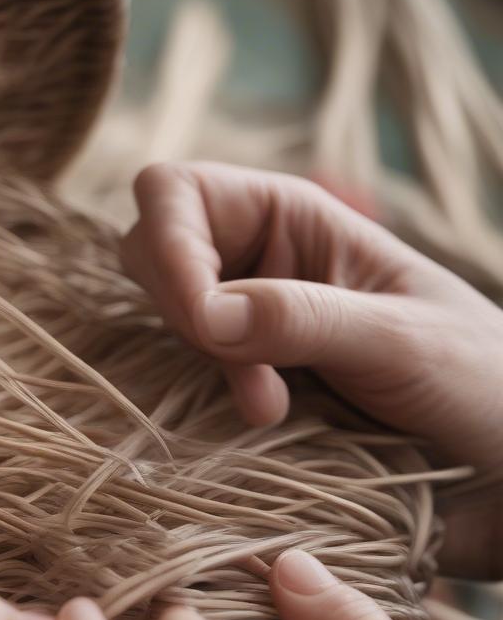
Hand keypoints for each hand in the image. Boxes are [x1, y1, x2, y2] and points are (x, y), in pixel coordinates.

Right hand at [122, 161, 502, 577]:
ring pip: (159, 320)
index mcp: (293, 221)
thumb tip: (204, 312)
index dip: (168, 247)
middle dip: (179, 310)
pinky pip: (177, 378)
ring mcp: (240, 328)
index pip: (177, 196)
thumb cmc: (479, 380)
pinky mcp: (235, 387)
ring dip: (195, 365)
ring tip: (270, 410)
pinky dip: (200, 401)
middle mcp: (254, 264)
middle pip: (150, 251)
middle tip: (248, 374)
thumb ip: (303, 317)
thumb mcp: (400, 340)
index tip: (204, 326)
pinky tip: (263, 424)